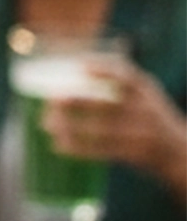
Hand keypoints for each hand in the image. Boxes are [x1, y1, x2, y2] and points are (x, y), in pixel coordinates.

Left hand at [42, 57, 186, 197]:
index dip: (105, 70)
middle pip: (108, 105)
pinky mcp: (135, 153)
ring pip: (101, 130)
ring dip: (72, 127)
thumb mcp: (146, 95)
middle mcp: (146, 110)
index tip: (81, 66)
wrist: (180, 151)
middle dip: (77, 102)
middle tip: (51, 99)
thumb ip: (120, 83)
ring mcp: (142, 133)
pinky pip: (103, 151)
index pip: (128, 77)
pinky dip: (79, 148)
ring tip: (47, 124)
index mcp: (147, 90)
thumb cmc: (151, 116)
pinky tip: (59, 145)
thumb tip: (73, 68)